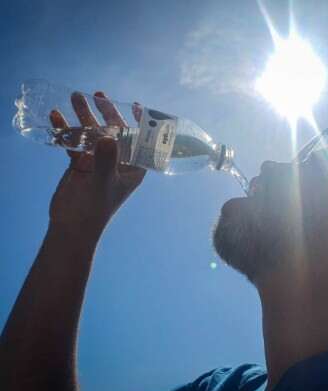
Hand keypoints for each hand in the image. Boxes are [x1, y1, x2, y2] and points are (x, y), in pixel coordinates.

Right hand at [48, 91, 145, 234]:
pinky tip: (56, 116)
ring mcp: (99, 161)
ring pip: (93, 134)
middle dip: (107, 113)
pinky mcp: (81, 163)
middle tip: (98, 95)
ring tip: (75, 96)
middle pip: (115, 132)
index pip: (141, 141)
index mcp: (134, 168)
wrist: (71, 227)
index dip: (140, 122)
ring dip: (84, 116)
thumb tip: (107, 138)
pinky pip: (75, 142)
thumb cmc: (95, 210)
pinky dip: (66, 130)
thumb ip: (105, 161)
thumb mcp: (102, 184)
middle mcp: (119, 162)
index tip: (135, 104)